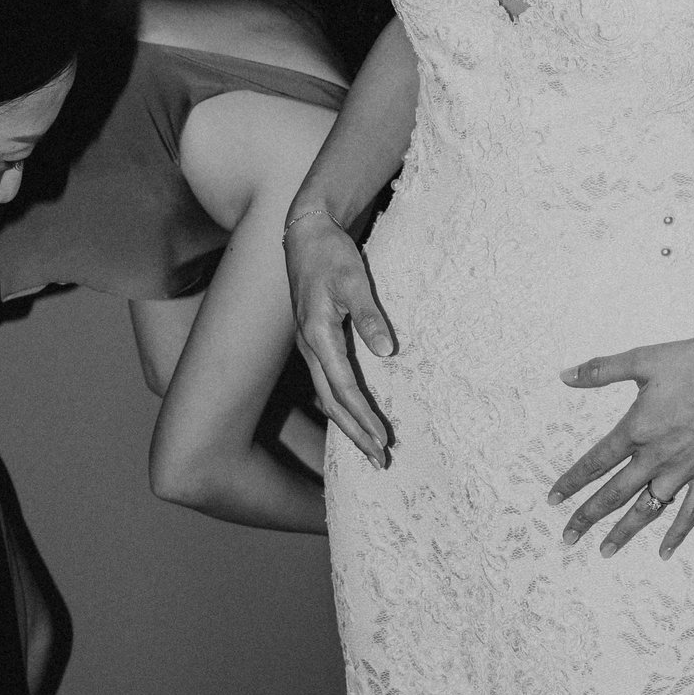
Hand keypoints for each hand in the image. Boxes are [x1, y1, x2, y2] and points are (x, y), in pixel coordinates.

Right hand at [285, 202, 395, 464]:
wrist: (307, 234)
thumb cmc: (331, 255)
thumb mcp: (354, 281)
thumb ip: (370, 316)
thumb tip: (387, 351)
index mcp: (318, 336)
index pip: (344, 388)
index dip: (363, 416)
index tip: (384, 439)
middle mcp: (310, 347)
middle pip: (333, 402)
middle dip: (356, 434)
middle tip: (381, 460)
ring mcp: (310, 346)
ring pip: (328, 396)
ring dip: (349, 423)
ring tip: (370, 447)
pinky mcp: (316, 340)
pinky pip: (328, 382)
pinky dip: (342, 403)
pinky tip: (354, 415)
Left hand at [551, 331, 693, 554]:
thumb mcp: (644, 359)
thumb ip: (601, 370)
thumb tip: (564, 376)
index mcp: (637, 430)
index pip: (595, 462)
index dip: (572, 482)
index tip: (553, 500)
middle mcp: (656, 457)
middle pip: (613, 494)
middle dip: (587, 517)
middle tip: (567, 538)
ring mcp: (684, 470)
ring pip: (647, 509)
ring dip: (623, 531)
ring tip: (605, 551)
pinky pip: (690, 511)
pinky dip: (677, 533)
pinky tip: (664, 551)